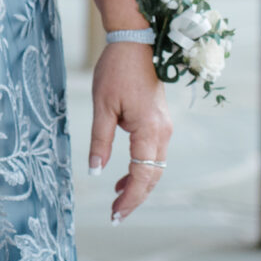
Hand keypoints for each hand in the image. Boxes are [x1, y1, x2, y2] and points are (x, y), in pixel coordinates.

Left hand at [88, 43, 171, 222]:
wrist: (136, 43)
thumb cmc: (116, 71)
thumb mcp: (102, 106)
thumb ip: (100, 140)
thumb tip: (96, 171)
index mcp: (150, 130)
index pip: (142, 174)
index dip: (130, 197)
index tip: (115, 215)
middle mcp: (163, 132)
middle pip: (153, 176)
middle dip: (135, 197)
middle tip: (116, 216)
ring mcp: (164, 127)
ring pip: (155, 167)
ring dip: (138, 185)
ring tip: (117, 201)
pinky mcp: (159, 122)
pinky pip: (153, 154)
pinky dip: (140, 169)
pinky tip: (122, 177)